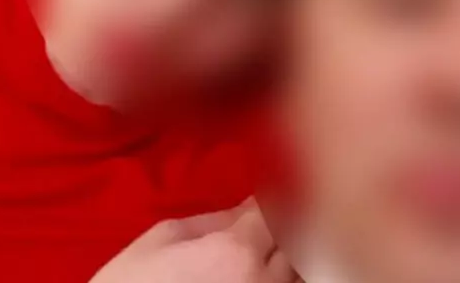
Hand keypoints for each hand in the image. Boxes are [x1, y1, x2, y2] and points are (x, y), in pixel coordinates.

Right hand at [90, 200, 300, 282]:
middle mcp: (260, 282)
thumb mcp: (164, 238)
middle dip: (287, 224)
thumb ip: (216, 219)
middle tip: (283, 208)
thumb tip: (249, 205)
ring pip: (294, 273)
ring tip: (271, 240)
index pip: (278, 213)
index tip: (279, 186)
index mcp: (237, 252)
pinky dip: (280, 277)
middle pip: (294, 244)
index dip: (280, 196)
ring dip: (286, 254)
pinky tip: (264, 266)